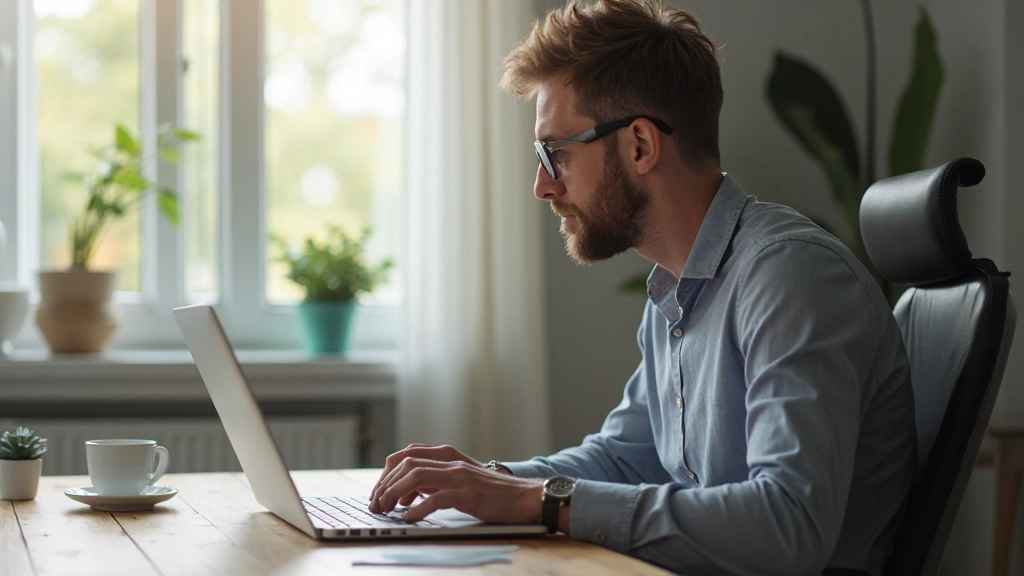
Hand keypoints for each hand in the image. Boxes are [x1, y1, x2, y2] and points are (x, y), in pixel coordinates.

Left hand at [368, 444, 541, 523]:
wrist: (524, 496)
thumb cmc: (491, 492)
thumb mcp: (458, 480)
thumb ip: (433, 481)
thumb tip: (404, 493)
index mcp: (447, 456)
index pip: (405, 455)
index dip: (386, 473)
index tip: (378, 492)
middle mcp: (451, 462)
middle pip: (405, 463)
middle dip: (385, 484)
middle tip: (377, 504)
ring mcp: (459, 476)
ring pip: (416, 476)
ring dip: (395, 492)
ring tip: (387, 509)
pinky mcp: (468, 494)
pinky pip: (437, 498)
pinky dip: (418, 508)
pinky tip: (409, 517)